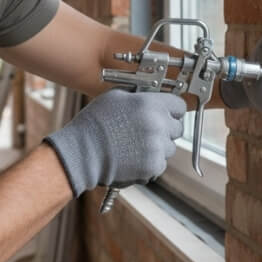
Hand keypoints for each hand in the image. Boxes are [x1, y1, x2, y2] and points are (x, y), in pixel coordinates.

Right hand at [44, 89, 186, 197]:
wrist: (81, 154)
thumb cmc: (94, 125)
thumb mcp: (115, 97)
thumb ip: (139, 96)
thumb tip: (151, 96)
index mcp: (151, 104)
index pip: (180, 106)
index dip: (172, 110)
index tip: (167, 115)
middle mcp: (158, 124)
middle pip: (177, 128)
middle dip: (166, 130)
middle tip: (146, 133)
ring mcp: (157, 147)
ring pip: (170, 148)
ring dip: (158, 147)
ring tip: (135, 146)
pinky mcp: (153, 166)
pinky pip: (161, 164)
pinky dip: (150, 163)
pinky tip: (133, 158)